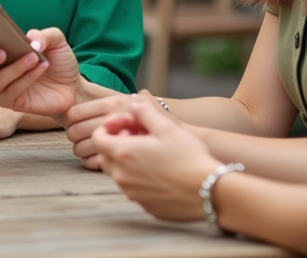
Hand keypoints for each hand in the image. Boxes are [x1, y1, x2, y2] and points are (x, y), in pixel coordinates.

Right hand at [0, 27, 78, 116]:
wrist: (71, 86)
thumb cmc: (56, 61)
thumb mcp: (55, 41)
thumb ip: (44, 35)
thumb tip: (30, 40)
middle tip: (2, 51)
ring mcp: (0, 89)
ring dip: (15, 68)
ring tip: (34, 57)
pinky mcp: (12, 103)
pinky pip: (13, 91)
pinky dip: (27, 78)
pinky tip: (40, 67)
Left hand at [91, 93, 218, 221]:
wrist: (209, 191)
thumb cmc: (189, 157)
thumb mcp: (167, 127)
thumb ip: (145, 111)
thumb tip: (134, 100)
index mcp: (123, 153)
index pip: (98, 138)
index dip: (109, 126)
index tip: (129, 123)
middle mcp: (122, 176)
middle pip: (104, 156)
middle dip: (116, 143)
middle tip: (139, 136)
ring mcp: (132, 193)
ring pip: (119, 174)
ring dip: (127, 161)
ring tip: (151, 153)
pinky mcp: (144, 205)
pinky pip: (133, 189)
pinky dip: (139, 178)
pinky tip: (161, 171)